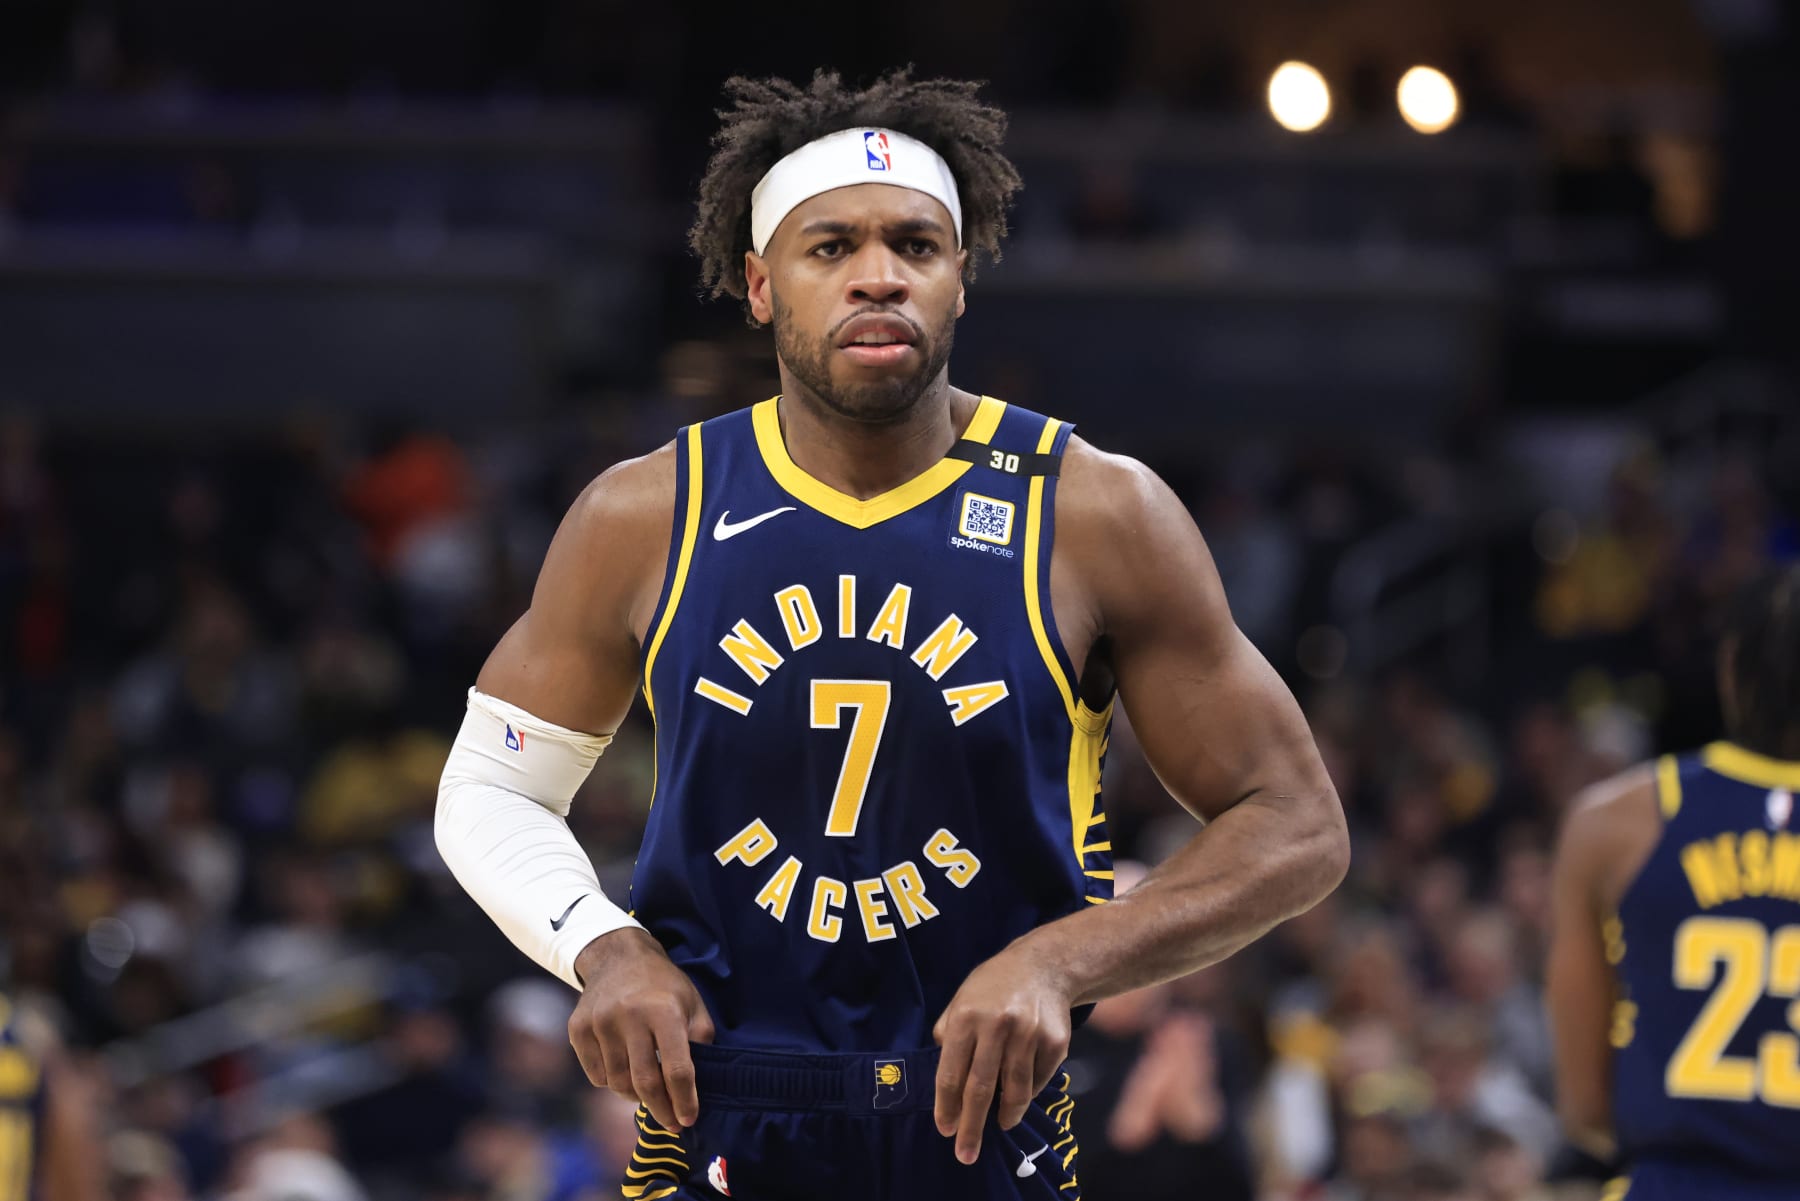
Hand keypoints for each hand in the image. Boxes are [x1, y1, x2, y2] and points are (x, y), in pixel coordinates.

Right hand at [568, 927, 714, 1130]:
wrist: (617, 956)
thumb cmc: (662, 985)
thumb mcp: (692, 1003)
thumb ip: (701, 1040)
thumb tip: (703, 1082)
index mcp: (664, 1010)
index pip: (677, 1069)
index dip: (685, 1100)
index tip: (689, 1119)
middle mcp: (630, 1016)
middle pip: (645, 1082)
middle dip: (661, 1110)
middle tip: (671, 1124)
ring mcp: (599, 1022)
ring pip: (618, 1082)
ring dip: (636, 1096)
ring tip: (648, 1093)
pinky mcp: (578, 1029)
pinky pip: (596, 1075)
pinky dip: (612, 1083)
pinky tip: (624, 1073)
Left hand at [932, 944, 1072, 1164]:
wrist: (1043, 965)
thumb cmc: (993, 986)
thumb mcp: (961, 999)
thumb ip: (948, 1033)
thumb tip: (944, 1077)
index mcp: (967, 1017)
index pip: (952, 1073)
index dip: (946, 1106)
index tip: (944, 1130)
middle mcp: (998, 1026)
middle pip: (981, 1089)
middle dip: (972, 1127)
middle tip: (966, 1153)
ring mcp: (1029, 1034)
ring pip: (1015, 1090)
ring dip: (1006, 1114)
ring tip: (1000, 1125)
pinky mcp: (1056, 1042)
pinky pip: (1038, 1080)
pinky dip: (1028, 1091)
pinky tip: (1022, 1091)